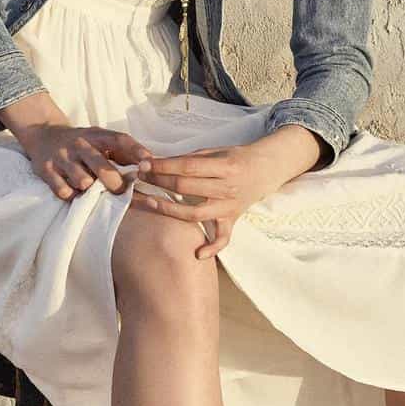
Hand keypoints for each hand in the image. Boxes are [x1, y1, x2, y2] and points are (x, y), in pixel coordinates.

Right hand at [15, 121, 153, 200]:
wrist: (43, 135)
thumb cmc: (82, 144)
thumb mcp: (101, 141)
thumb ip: (124, 152)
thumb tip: (151, 167)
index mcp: (96, 135)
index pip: (120, 140)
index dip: (136, 151)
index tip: (149, 163)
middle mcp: (79, 144)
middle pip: (102, 167)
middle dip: (115, 184)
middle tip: (119, 192)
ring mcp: (62, 156)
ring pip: (83, 182)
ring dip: (90, 190)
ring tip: (89, 188)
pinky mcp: (46, 170)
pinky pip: (64, 191)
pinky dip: (71, 195)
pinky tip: (73, 191)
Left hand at [136, 138, 297, 259]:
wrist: (265, 169)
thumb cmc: (236, 158)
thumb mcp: (216, 151)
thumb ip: (190, 159)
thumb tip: (158, 163)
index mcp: (225, 167)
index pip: (188, 167)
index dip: (164, 166)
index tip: (144, 165)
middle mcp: (227, 188)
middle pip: (186, 188)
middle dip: (159, 182)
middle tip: (139, 177)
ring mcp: (229, 207)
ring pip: (195, 214)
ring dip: (169, 210)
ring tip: (148, 203)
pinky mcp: (232, 220)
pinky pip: (223, 238)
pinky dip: (212, 248)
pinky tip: (197, 254)